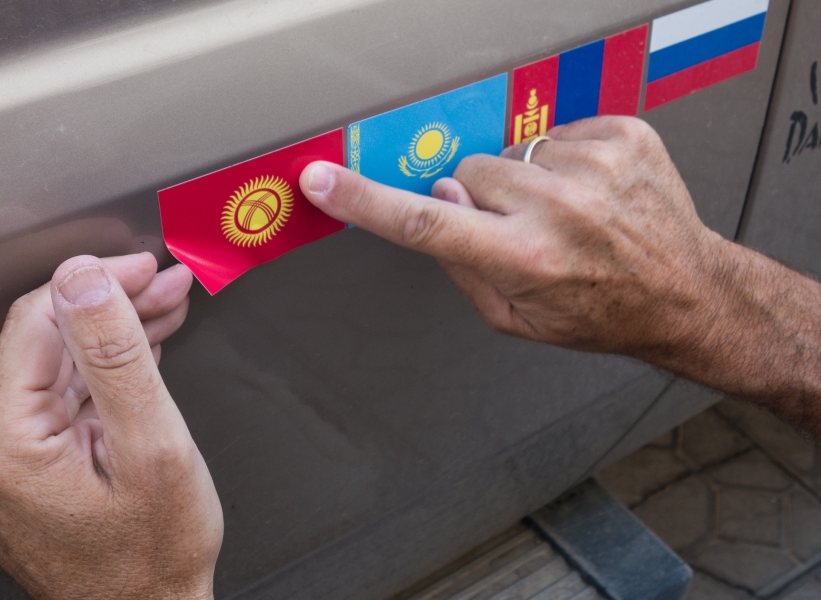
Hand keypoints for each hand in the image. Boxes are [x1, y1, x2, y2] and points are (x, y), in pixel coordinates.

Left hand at [0, 253, 222, 598]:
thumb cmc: (154, 554)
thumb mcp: (151, 446)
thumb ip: (115, 355)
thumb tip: (85, 278)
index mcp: (0, 446)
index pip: (37, 323)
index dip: (96, 283)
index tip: (144, 265)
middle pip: (46, 343)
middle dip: (114, 308)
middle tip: (166, 285)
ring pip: (55, 367)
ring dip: (113, 337)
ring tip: (164, 309)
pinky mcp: (15, 468)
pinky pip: (57, 399)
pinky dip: (102, 374)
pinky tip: (139, 348)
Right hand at [300, 117, 722, 359]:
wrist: (686, 292)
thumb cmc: (600, 313)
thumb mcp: (517, 320)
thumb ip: (463, 268)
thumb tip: (438, 205)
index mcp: (525, 260)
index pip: (423, 222)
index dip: (364, 200)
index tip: (323, 180)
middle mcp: (558, 209)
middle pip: (468, 172)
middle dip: (480, 197)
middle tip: (519, 227)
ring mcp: (594, 168)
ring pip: (512, 151)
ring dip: (526, 180)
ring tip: (565, 213)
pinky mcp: (622, 137)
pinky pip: (558, 132)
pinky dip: (564, 160)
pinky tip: (589, 192)